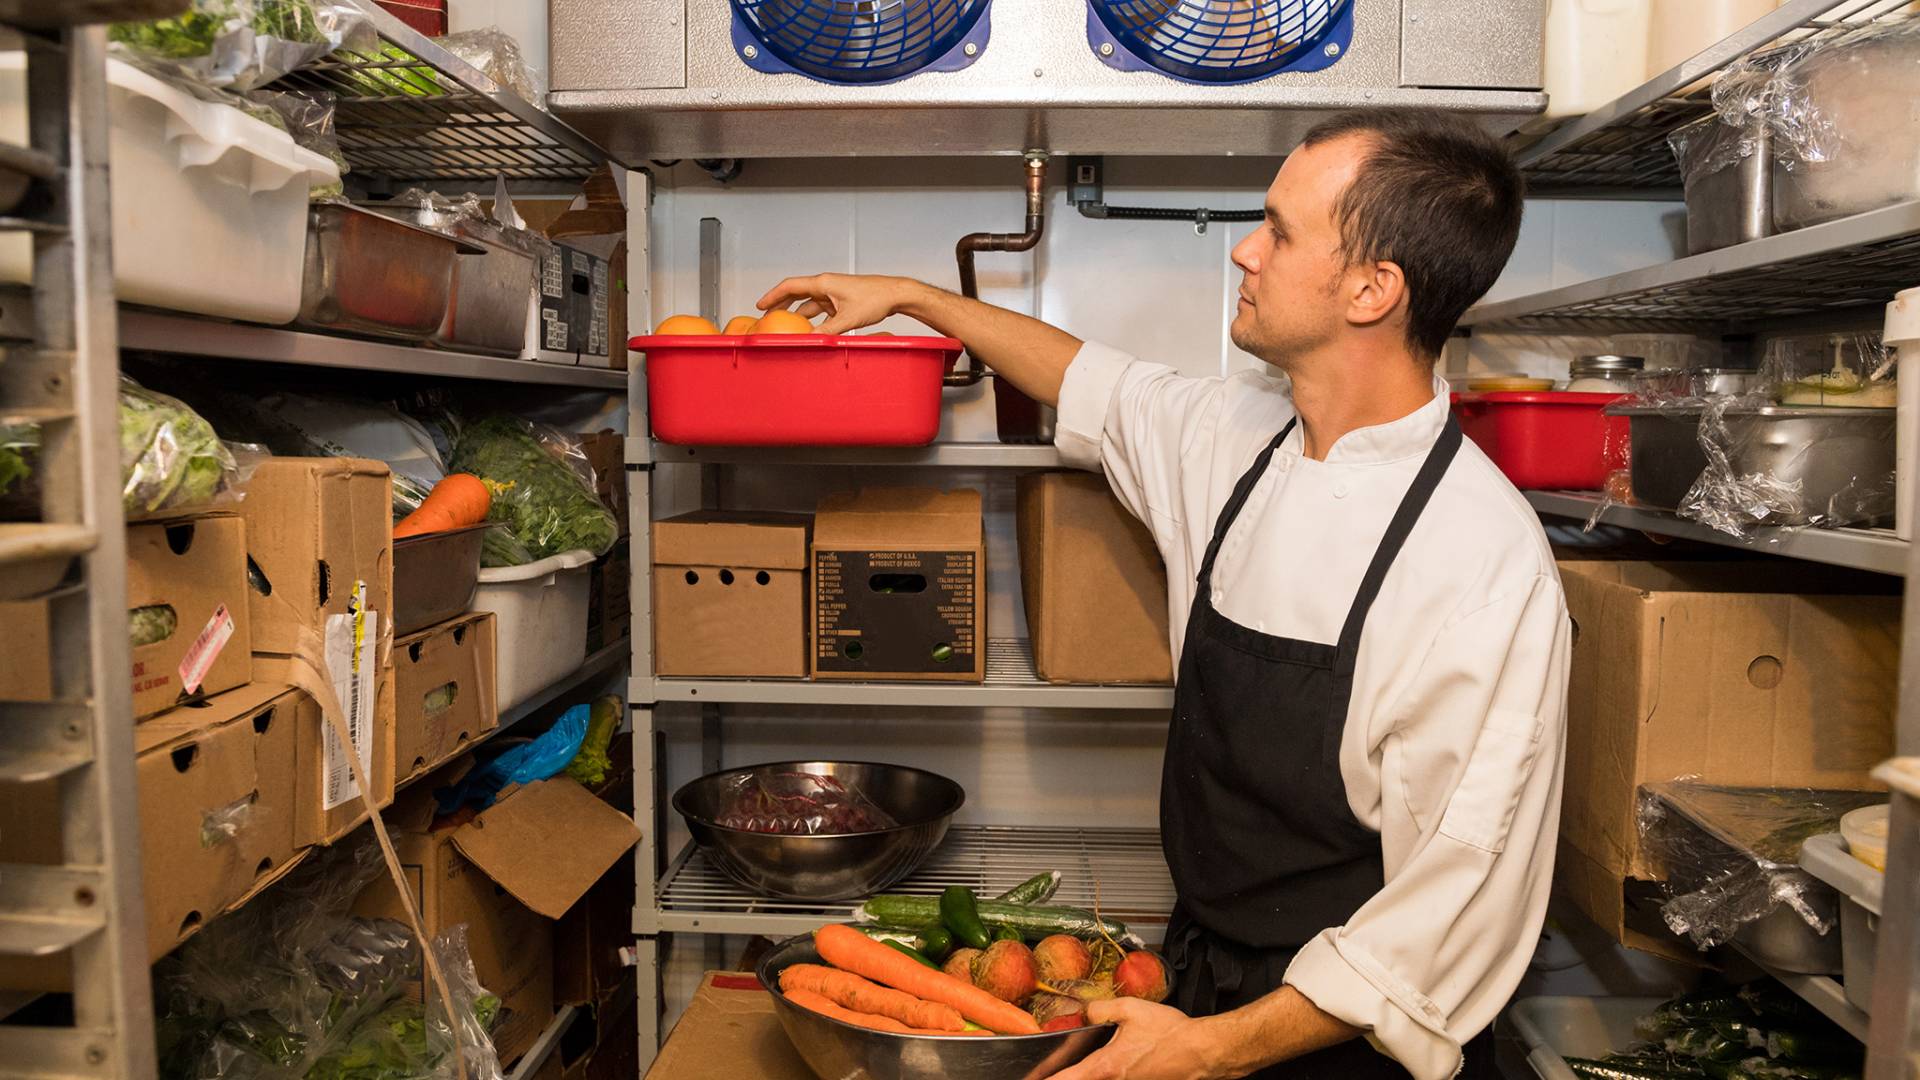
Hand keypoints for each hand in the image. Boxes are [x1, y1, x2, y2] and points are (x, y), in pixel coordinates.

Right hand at [756, 273, 915, 333]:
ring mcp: (833, 292)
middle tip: (766, 315)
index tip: (760, 305)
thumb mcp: (847, 319)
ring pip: (809, 303)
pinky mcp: (841, 300)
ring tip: (785, 325)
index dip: (773, 296)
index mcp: (823, 283)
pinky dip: (813, 319)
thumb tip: (810, 341)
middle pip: (796, 294)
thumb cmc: (875, 298)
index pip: (790, 286)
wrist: (894, 294)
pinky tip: (811, 330)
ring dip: (797, 313)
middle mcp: (826, 285)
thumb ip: (827, 331)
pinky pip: (821, 309)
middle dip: (780, 304)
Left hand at [1049, 998, 1228, 1079]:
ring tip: (1090, 1062)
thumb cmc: (1170, 1033)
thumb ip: (1100, 1009)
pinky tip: (1116, 1063)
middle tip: (1051, 1071)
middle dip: (1068, 1076)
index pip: (1066, 1079)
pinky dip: (1107, 1074)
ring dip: (1089, 1074)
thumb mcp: (1131, 1010)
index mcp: (1106, 1066)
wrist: (1201, 1052)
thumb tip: (1086, 1012)